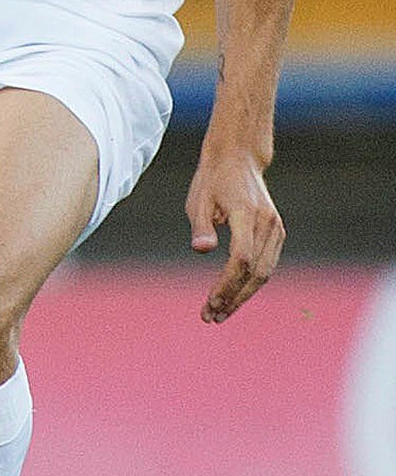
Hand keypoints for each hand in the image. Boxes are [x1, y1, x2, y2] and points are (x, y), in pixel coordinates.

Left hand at [186, 143, 284, 321]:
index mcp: (248, 214)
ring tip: (219, 313)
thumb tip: (201, 250)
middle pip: (255, 272)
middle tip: (211, 317)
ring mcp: (275, 227)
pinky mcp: (276, 231)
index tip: (210, 303)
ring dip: (243, 295)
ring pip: (264, 272)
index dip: (226, 285)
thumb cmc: (213, 180)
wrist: (238, 158)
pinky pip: (267, 264)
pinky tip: (233, 296)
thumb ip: (201, 226)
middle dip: (233, 298)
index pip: (241, 259)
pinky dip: (251, 282)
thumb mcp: (199, 199)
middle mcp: (267, 223)